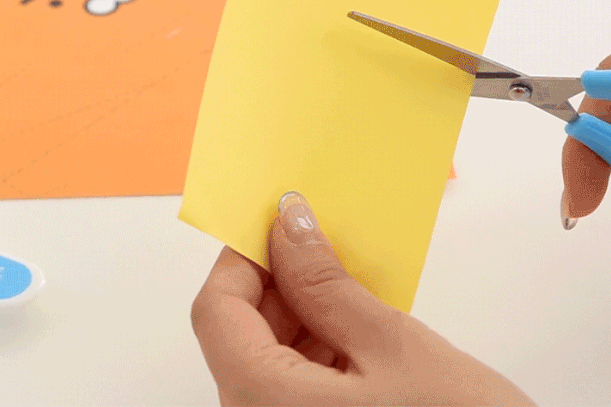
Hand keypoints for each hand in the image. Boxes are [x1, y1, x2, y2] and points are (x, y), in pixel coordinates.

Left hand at [191, 191, 534, 405]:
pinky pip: (292, 383)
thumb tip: (289, 226)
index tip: (281, 222)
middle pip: (239, 333)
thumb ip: (328, 283)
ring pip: (265, 357)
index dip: (244, 257)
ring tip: (354, 288)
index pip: (217, 309)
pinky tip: (359, 332)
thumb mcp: (394, 346)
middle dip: (281, 282)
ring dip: (302, 315)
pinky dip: (317, 349)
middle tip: (328, 245)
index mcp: (264, 402)